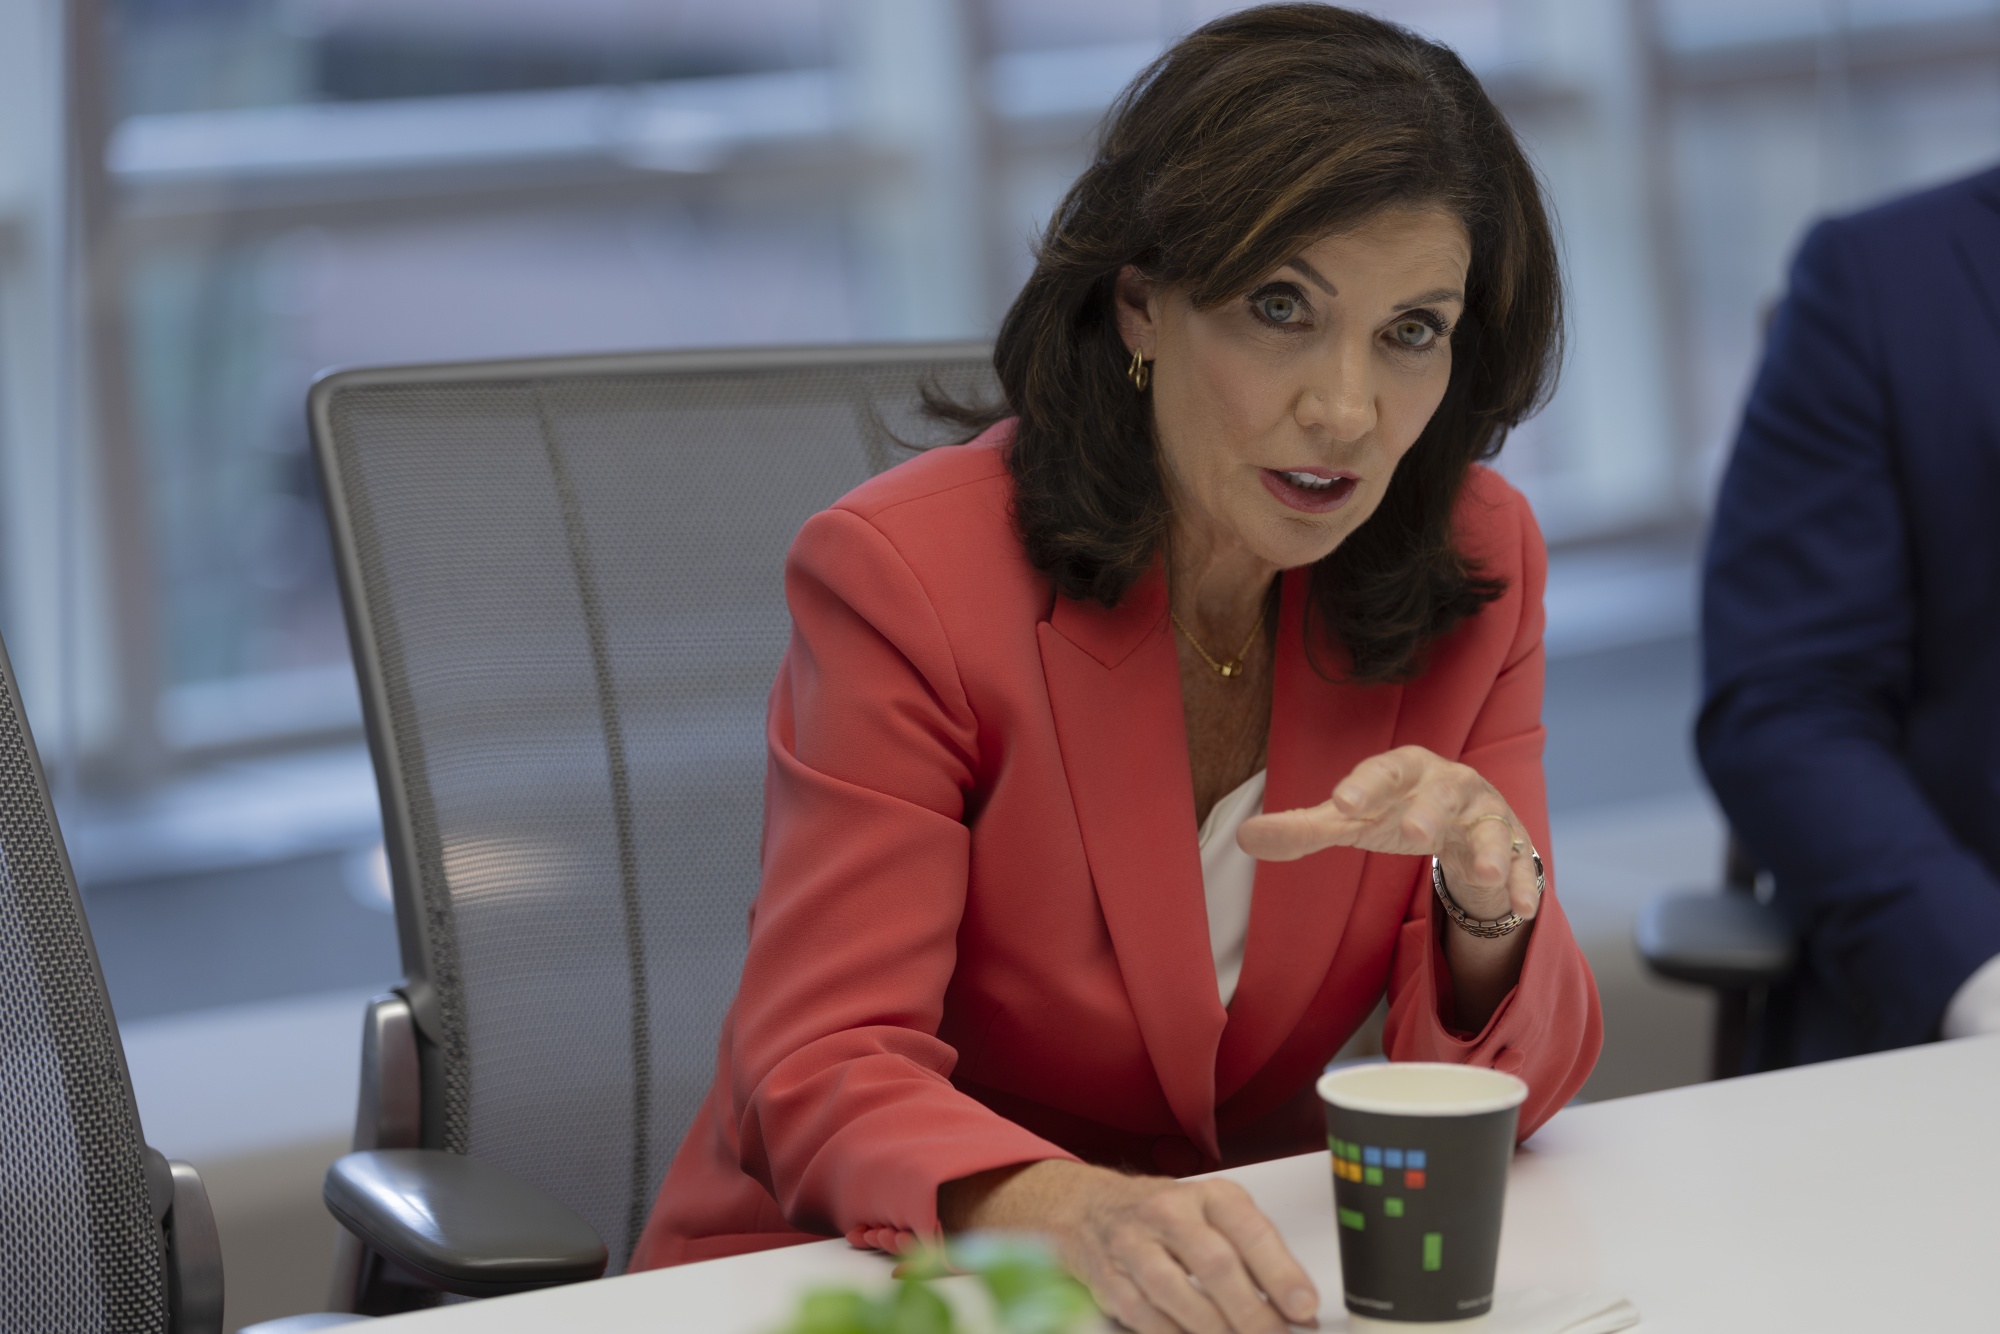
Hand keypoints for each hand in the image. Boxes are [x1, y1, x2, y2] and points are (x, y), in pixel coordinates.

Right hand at [939, 1161, 1317, 1332]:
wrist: (1090, 1208)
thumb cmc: (1166, 1216)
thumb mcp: (1215, 1216)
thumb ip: (1258, 1258)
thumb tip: (1298, 1308)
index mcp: (1207, 1194)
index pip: (1249, 1230)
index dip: (1281, 1272)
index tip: (1304, 1306)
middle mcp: (1167, 1212)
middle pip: (1216, 1265)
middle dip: (1252, 1313)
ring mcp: (1133, 1245)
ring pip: (1179, 1295)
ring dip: (1216, 1330)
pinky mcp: (1110, 1280)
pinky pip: (1149, 1319)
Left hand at [1236, 745, 1539, 923]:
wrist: (1467, 824)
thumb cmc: (1399, 812)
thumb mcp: (1355, 821)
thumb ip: (1305, 828)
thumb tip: (1243, 837)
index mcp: (1405, 770)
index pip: (1382, 771)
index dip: (1364, 785)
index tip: (1342, 805)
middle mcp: (1450, 785)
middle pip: (1440, 792)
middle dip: (1429, 810)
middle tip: (1414, 832)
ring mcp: (1485, 814)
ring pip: (1490, 827)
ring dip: (1489, 848)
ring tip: (1487, 872)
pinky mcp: (1514, 846)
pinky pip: (1522, 865)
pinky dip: (1523, 886)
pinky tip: (1523, 910)